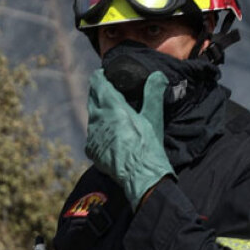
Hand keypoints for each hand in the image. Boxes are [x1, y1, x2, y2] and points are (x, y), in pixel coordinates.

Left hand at [85, 69, 173, 207]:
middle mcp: (98, 118)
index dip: (100, 77)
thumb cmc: (148, 145)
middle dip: (98, 92)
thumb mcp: (153, 116)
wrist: (140, 175)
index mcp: (112, 106)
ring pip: (91, 116)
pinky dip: (98, 131)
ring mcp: (92, 135)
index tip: (105, 75)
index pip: (98, 83)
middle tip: (108, 90)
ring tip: (110, 112)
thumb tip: (158, 74)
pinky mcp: (91, 149)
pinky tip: (108, 134)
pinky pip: (92, 134)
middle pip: (92, 98)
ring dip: (98, 112)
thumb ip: (153, 92)